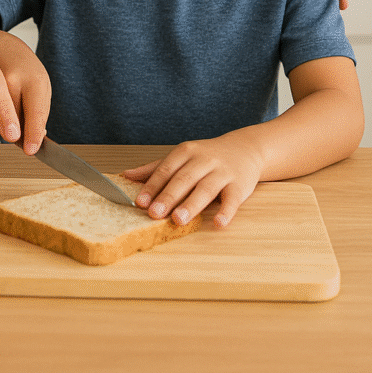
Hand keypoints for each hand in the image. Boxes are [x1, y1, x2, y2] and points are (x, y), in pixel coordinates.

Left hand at [124, 135, 263, 228]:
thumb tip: (126, 176)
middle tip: (154, 213)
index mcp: (186, 152)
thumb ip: (155, 168)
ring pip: (205, 189)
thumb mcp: (182, 156)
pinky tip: (218, 223)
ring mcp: (222, 172)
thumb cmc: (207, 157)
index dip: (152, 185)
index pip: (166, 169)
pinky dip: (226, 212)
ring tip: (178, 219)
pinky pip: (232, 200)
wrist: (245, 149)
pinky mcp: (239, 186)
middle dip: (168, 197)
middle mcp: (203, 160)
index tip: (139, 201)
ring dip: (191, 204)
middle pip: (183, 179)